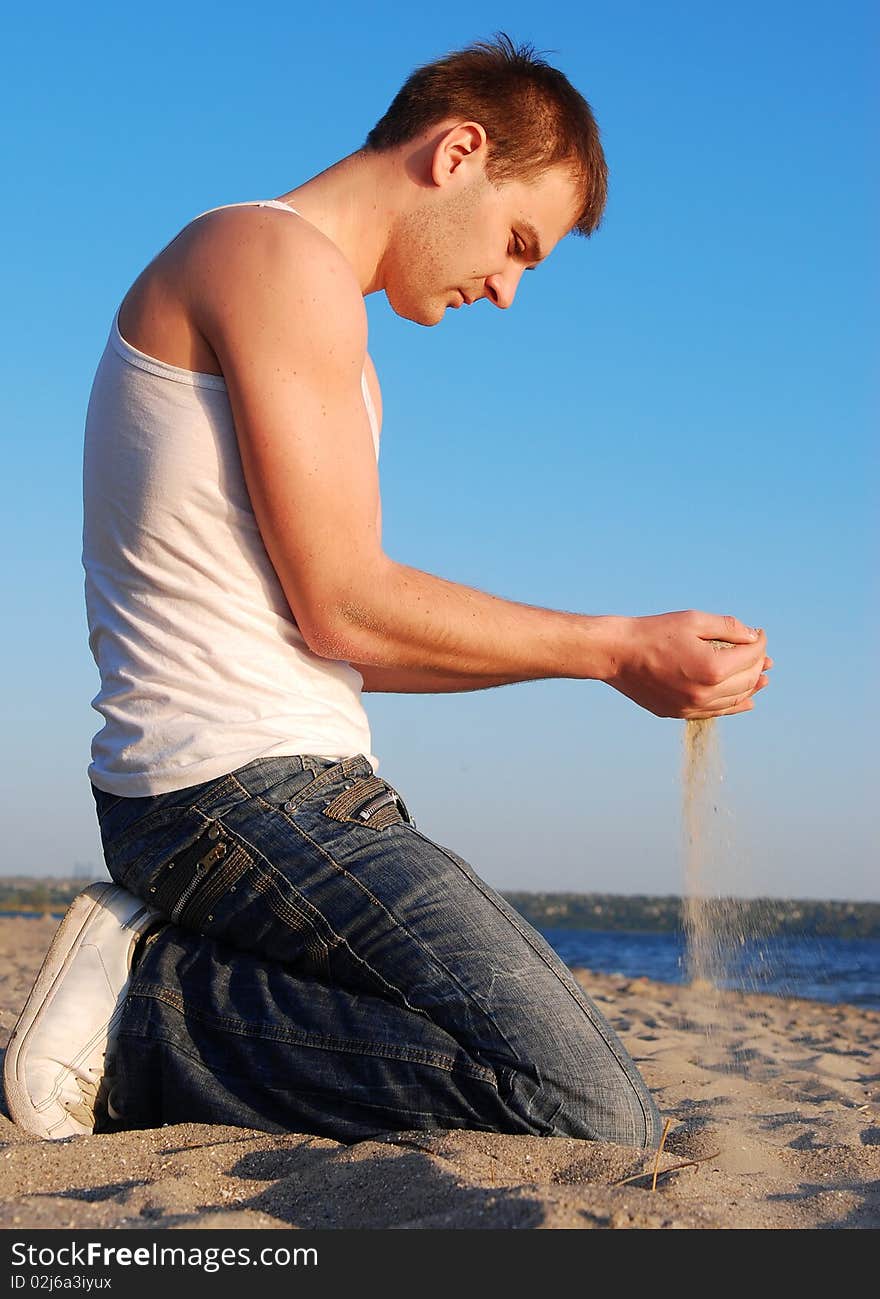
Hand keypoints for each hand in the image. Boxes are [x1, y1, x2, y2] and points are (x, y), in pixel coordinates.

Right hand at [604, 611, 771, 718]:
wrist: (617, 654)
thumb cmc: (653, 633)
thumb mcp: (693, 620)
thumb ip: (728, 628)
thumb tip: (753, 636)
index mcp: (712, 669)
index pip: (751, 657)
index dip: (759, 643)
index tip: (759, 633)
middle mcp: (705, 694)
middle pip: (747, 680)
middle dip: (758, 664)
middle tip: (760, 652)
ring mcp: (691, 707)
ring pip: (735, 700)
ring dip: (750, 687)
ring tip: (762, 678)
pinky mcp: (679, 713)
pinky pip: (716, 712)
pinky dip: (733, 706)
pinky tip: (745, 701)